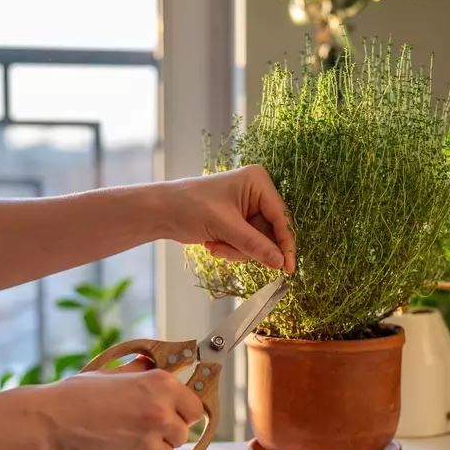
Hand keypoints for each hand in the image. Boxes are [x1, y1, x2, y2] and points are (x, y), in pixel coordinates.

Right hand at [36, 358, 203, 449]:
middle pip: (183, 434)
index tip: (171, 416)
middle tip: (139, 430)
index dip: (183, 414)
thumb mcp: (116, 372)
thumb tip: (158, 366)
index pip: (196, 409)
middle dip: (166, 435)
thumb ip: (143, 371)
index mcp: (162, 386)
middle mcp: (162, 414)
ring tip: (125, 443)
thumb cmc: (79, 395)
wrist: (49, 423)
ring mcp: (150, 444)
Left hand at [164, 165, 294, 273]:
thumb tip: (280, 262)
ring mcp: (248, 208)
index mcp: (258, 182)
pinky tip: (213, 244)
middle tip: (229, 251)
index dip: (285, 244)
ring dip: (237, 250)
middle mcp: (257, 193)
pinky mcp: (239, 222)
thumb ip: (255, 245)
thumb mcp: (225, 227)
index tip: (288, 268)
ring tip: (215, 246)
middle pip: (270, 233)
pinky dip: (232, 249)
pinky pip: (247, 244)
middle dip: (249, 247)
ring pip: (258, 242)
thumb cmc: (190, 207)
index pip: (281, 217)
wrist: (162, 211)